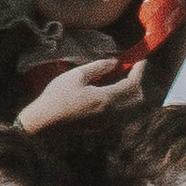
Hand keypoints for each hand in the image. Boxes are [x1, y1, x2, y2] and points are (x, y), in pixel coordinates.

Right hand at [18, 57, 151, 134]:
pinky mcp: (99, 126)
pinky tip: (110, 90)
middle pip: (136, 98)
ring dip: (130, 92)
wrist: (44, 122)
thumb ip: (98, 67)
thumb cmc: (57, 96)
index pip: (133, 85)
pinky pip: (119, 113)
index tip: (142, 59)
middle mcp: (110, 113)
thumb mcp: (76, 75)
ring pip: (129, 107)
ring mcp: (105, 122)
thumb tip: (115, 62)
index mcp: (106, 99)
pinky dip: (122, 100)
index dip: (139, 71)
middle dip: (138, 82)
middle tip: (133, 68)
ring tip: (121, 77)